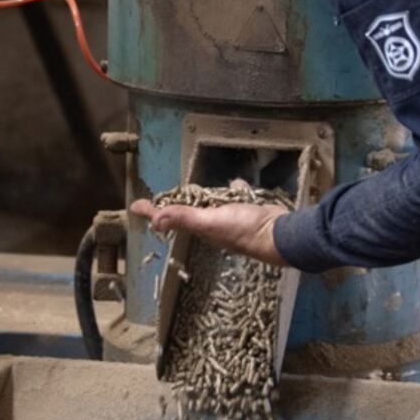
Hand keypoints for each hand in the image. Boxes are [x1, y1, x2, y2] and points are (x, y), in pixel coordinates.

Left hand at [130, 197, 289, 266]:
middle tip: (164, 197)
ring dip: (206, 198)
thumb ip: (185, 218)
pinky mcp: (251, 212)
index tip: (136, 206)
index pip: (172, 218)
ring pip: (214, 206)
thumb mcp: (211, 222)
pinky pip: (239, 199)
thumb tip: (154, 220)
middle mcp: (216, 225)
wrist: (283, 235)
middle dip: (177, 205)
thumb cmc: (246, 229)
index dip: (155, 212)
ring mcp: (235, 219)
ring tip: (198, 188)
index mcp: (203, 228)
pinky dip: (236, 191)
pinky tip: (236, 183)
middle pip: (191, 212)